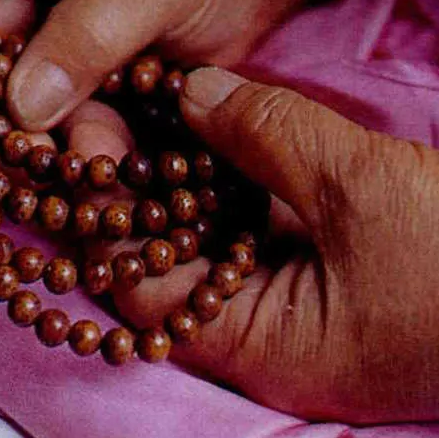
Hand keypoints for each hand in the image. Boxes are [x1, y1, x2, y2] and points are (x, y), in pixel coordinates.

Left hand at [100, 67, 438, 423]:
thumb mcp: (360, 189)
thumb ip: (267, 135)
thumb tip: (192, 93)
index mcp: (259, 344)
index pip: (138, 286)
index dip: (102, 217)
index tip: (78, 147)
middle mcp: (267, 328)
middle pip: (172, 253)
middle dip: (142, 183)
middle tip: (108, 112)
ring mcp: (299, 293)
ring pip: (217, 227)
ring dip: (190, 167)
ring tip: (151, 103)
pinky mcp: (327, 257)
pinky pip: (260, 214)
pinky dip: (239, 168)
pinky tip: (217, 119)